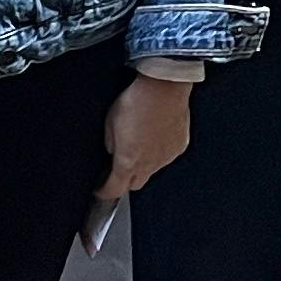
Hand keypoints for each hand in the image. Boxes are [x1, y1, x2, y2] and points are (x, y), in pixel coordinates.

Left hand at [98, 71, 194, 198]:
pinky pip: (166, 156)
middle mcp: (149, 164)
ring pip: (152, 170)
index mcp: (128, 162)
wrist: (164, 88)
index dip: (105, 192)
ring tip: (140, 142)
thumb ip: (110, 143)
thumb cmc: (137, 102)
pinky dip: (159, 151)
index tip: (101, 190)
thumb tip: (113, 150)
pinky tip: (155, 135)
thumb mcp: (110, 122)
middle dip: (125, 181)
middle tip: (118, 167)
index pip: (115, 189)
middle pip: (135, 184)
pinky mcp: (179, 147)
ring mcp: (166, 157)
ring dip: (143, 164)